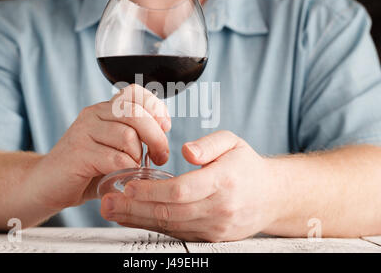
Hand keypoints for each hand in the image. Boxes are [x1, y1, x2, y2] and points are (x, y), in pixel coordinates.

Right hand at [26, 84, 170, 211]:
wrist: (47, 185)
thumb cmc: (86, 169)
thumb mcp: (113, 147)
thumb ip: (134, 136)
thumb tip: (163, 134)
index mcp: (103, 110)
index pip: (135, 92)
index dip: (156, 107)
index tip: (164, 127)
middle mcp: (93, 115)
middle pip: (135, 113)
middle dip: (156, 136)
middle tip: (160, 156)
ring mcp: (83, 132)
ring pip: (128, 136)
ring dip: (138, 157)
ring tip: (135, 168)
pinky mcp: (78, 154)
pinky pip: (115, 159)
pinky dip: (127, 171)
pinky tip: (123, 177)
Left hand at [100, 131, 286, 241]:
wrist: (271, 196)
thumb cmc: (247, 166)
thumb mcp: (233, 143)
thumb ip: (210, 144)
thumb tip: (187, 151)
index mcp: (224, 181)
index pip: (181, 190)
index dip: (152, 191)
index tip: (129, 186)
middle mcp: (219, 208)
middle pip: (170, 212)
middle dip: (135, 208)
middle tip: (108, 202)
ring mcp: (215, 227)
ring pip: (170, 226)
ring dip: (138, 220)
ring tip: (113, 211)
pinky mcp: (211, 237)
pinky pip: (177, 233)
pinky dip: (153, 226)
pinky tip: (135, 219)